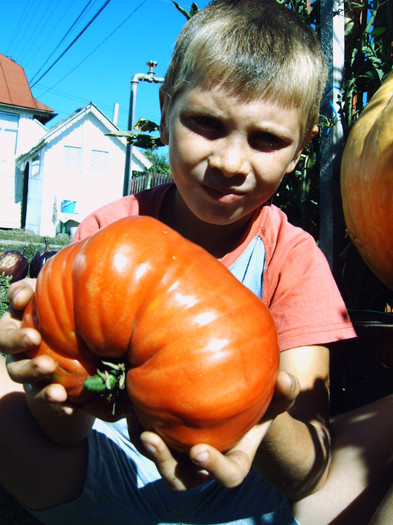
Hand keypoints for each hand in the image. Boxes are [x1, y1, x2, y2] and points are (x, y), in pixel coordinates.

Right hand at [0, 279, 71, 409]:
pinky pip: (52, 403)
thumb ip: (26, 290)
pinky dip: (60, 406)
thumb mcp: (39, 291)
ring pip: (31, 389)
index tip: (34, 337)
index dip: (15, 339)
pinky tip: (71, 408)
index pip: (4, 338)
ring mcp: (32, 376)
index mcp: (11, 332)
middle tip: (46, 366)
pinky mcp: (48, 389)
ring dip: (44, 392)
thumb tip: (22, 297)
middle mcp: (16, 357)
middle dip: (29, 368)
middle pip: (14, 368)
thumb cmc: (51, 302)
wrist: (72, 326)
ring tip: (59, 393)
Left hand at [139, 370, 299, 490]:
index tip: (200, 451)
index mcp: (235, 460)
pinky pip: (149, 441)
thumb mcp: (275, 399)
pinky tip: (131, 401)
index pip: (228, 476)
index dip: (214, 468)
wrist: (238, 406)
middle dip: (166, 463)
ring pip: (161, 462)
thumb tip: (287, 379)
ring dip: (147, 448)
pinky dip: (137, 425)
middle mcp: (206, 464)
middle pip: (183, 479)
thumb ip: (284, 394)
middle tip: (152, 438)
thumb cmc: (260, 405)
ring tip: (135, 422)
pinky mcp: (169, 440)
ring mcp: (185, 455)